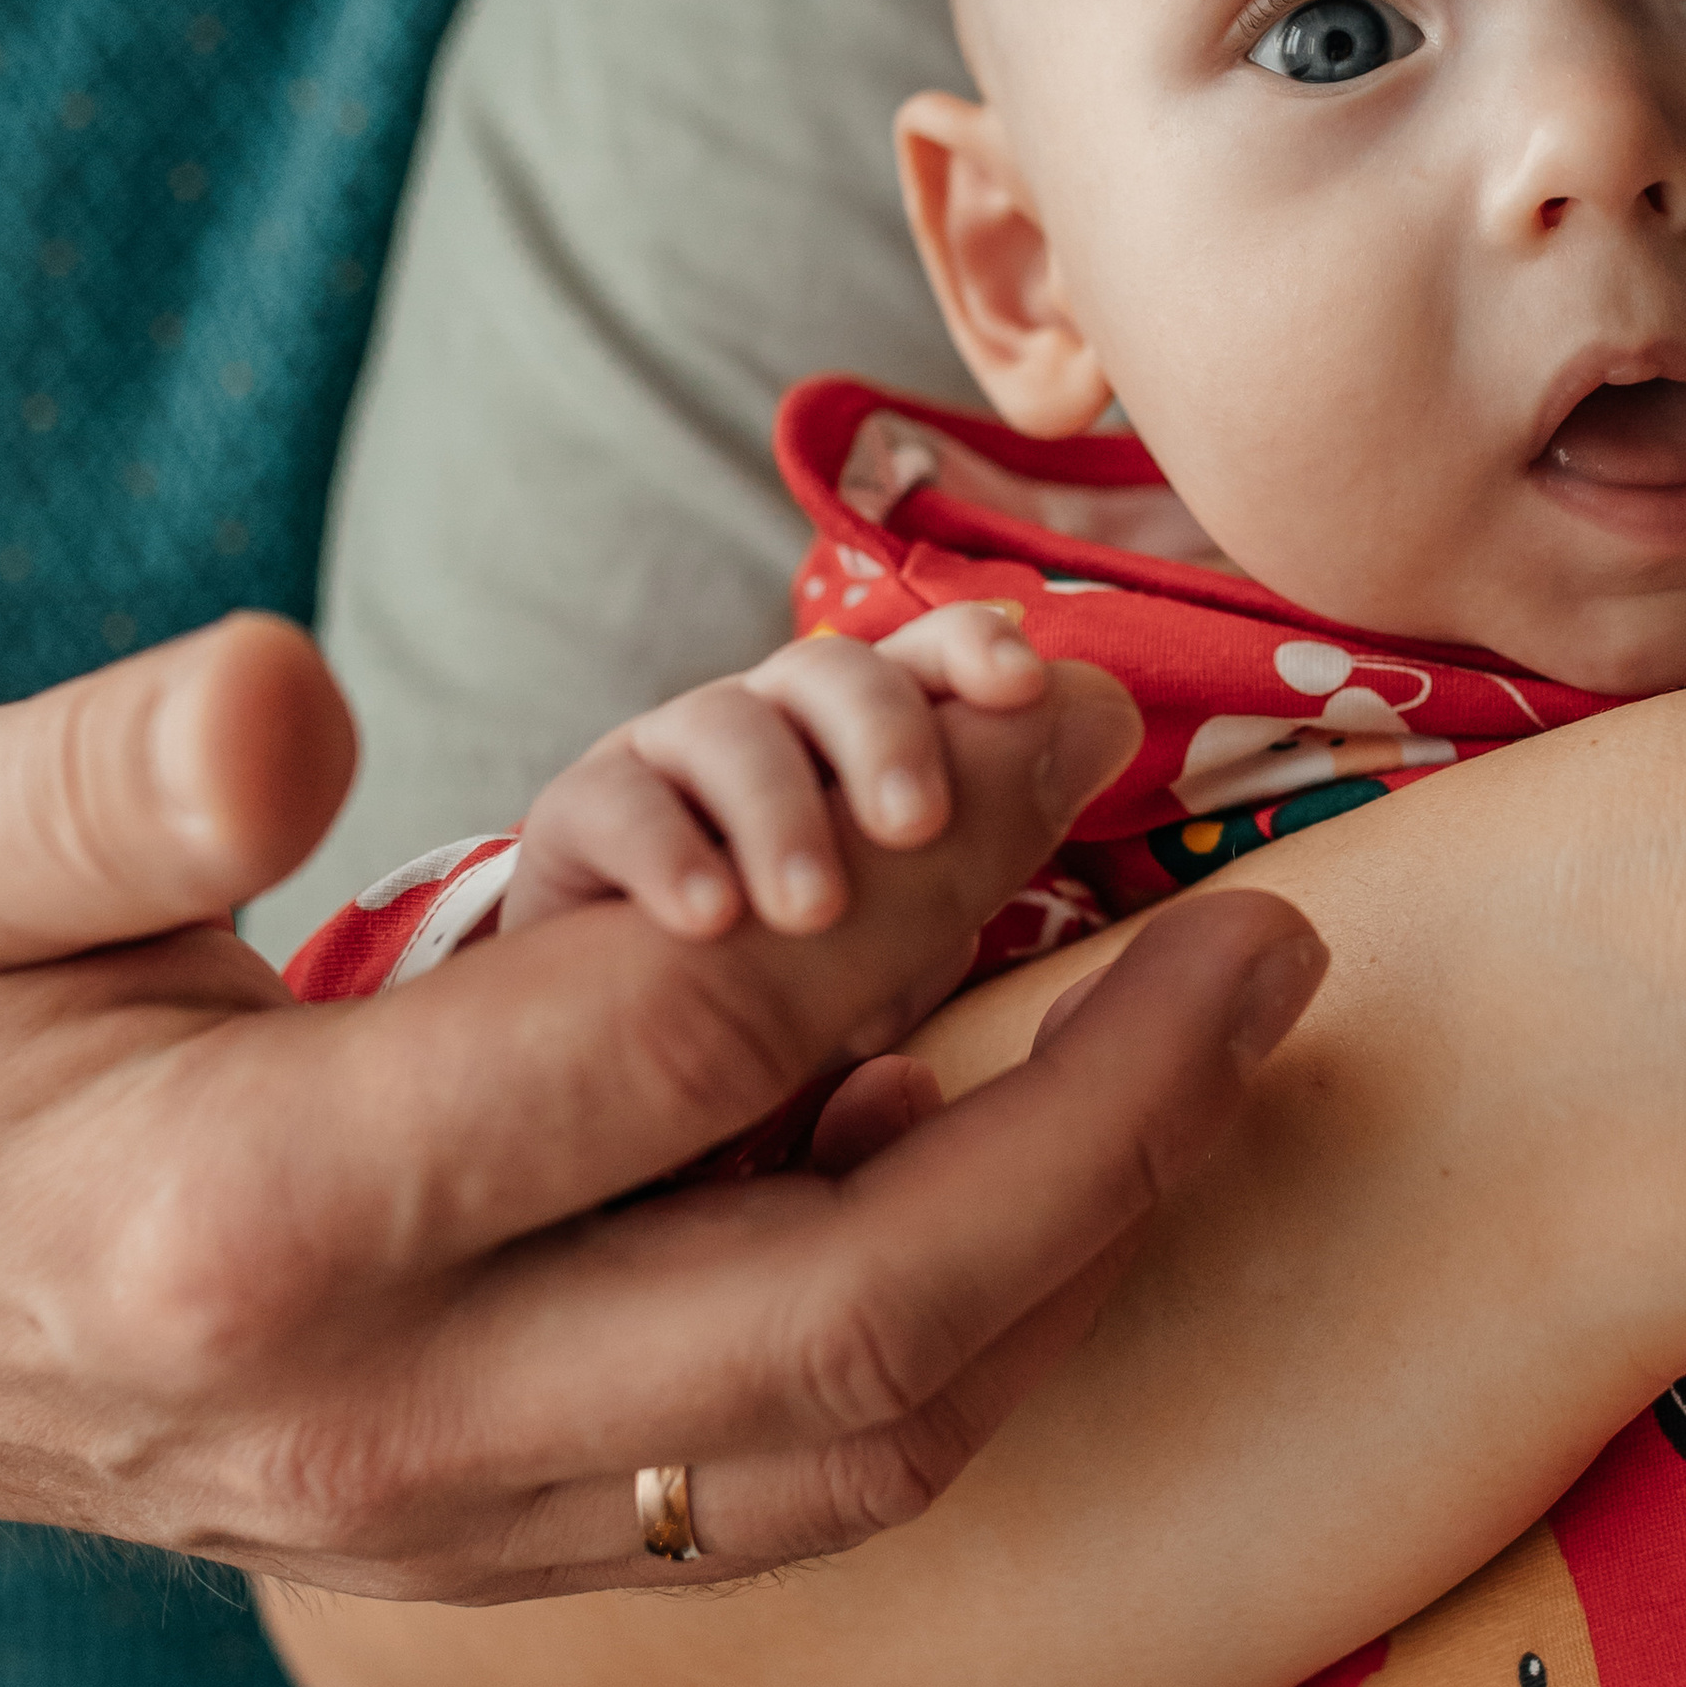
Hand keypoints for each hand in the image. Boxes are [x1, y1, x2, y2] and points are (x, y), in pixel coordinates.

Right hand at [0, 613, 1322, 1592]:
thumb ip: (113, 779)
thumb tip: (296, 698)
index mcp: (247, 1222)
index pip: (685, 1050)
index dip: (914, 883)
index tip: (1063, 739)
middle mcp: (374, 1421)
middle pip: (853, 1316)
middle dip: (1112, 1134)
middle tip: (1275, 961)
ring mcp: (435, 1528)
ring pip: (852, 1446)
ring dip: (1066, 1263)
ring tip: (1196, 1064)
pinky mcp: (474, 1562)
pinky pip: (779, 1492)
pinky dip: (942, 1351)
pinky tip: (1009, 1191)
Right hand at [498, 605, 1049, 939]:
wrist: (628, 1035)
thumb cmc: (799, 971)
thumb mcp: (913, 919)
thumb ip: (994, 832)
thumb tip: (1104, 722)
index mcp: (868, 744)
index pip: (933, 663)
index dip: (976, 651)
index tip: (1022, 684)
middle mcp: (777, 729)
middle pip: (832, 674)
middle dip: (884, 732)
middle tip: (915, 824)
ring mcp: (674, 765)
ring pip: (727, 724)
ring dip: (781, 811)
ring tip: (808, 909)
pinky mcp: (582, 819)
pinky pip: (618, 802)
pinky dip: (669, 853)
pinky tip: (709, 918)